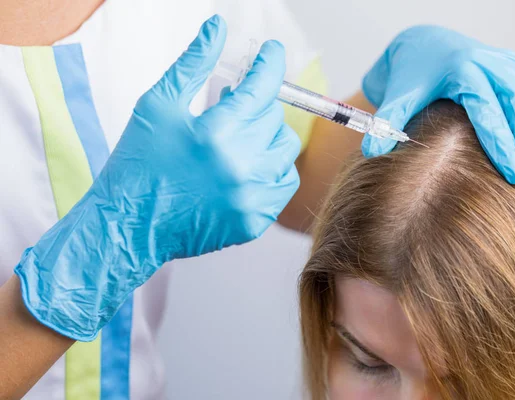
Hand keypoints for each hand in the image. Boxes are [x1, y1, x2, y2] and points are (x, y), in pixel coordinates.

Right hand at [14, 15, 299, 340]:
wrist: (129, 226)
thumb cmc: (137, 163)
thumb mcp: (158, 105)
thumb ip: (193, 64)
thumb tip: (217, 27)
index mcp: (216, 133)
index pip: (262, 87)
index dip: (270, 63)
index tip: (272, 52)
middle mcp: (241, 167)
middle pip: (274, 118)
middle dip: (256, 106)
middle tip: (233, 106)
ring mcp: (251, 198)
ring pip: (285, 150)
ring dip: (267, 136)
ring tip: (240, 138)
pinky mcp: (254, 221)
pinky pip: (284, 184)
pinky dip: (271, 169)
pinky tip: (247, 166)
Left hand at [362, 25, 514, 192]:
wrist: (426, 44)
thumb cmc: (412, 75)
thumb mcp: (399, 95)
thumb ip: (388, 121)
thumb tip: (372, 152)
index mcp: (461, 71)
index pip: (486, 107)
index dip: (502, 140)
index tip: (514, 173)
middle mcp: (491, 64)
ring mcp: (511, 63)